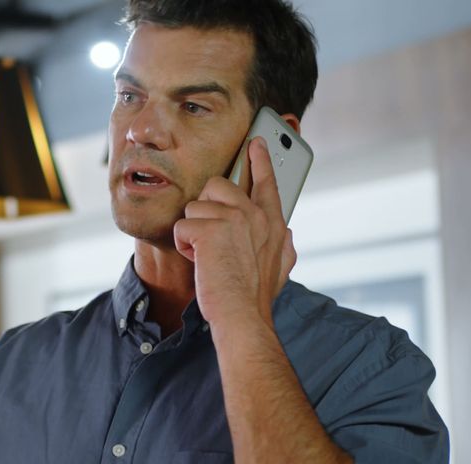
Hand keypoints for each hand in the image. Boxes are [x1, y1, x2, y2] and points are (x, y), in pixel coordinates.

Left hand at [173, 136, 296, 326]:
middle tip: (212, 238)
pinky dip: (183, 246)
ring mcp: (234, 219)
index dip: (260, 161)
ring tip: (207, 256)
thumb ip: (284, 244)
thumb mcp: (281, 266)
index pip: (267, 182)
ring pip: (195, 207)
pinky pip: (182, 226)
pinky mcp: (210, 230)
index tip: (256, 142)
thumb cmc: (256, 296)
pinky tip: (198, 261)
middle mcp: (256, 215)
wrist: (243, 315)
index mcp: (273, 223)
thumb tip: (288, 232)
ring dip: (194, 233)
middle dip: (206, 209)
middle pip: (217, 186)